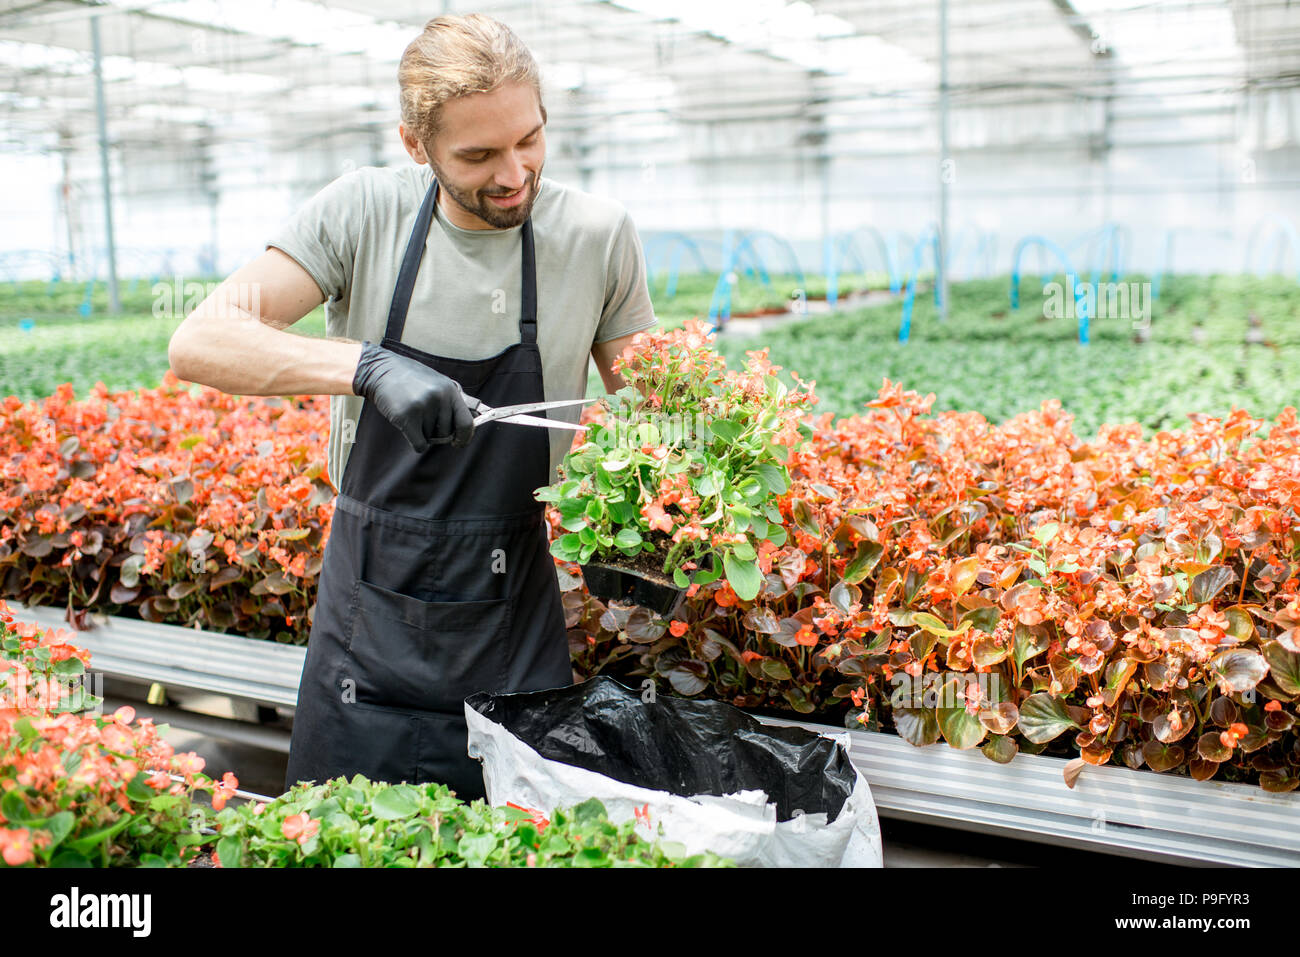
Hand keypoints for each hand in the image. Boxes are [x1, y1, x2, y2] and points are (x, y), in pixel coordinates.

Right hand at [351, 341, 474, 450]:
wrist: (381, 370)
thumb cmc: (411, 379)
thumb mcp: (438, 383)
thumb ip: (453, 401)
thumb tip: (474, 417)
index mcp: (450, 390)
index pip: (466, 423)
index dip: (465, 437)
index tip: (459, 442)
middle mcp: (439, 398)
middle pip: (446, 434)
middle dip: (436, 433)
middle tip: (423, 418)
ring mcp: (423, 407)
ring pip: (430, 439)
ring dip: (422, 432)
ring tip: (412, 412)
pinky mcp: (406, 417)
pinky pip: (419, 444)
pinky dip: (415, 441)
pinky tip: (407, 425)